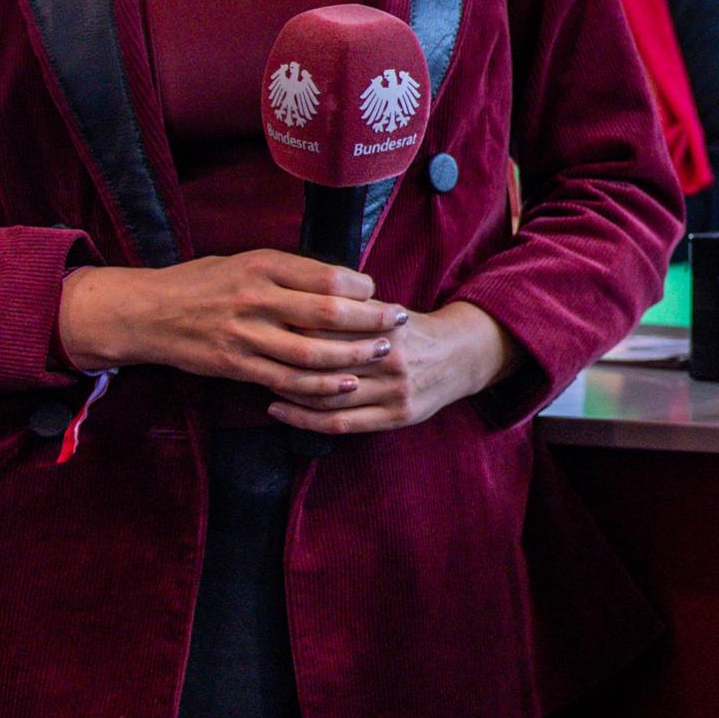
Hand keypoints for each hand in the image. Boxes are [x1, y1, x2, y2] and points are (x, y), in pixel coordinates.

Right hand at [58, 252, 406, 406]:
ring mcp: (245, 335)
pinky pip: (287, 381)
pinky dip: (321, 386)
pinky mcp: (235, 366)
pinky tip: (347, 384)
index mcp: (262, 266)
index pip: (328, 277)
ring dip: (355, 356)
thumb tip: (341, 282)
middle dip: (372, 320)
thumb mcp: (244, 261)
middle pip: (329, 314)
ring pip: (313, 353)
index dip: (362, 288)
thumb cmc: (201, 282)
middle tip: (401, 321)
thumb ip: (288, 271)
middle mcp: (256, 299)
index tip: (378, 293)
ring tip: (383, 352)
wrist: (147, 312)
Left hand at [271, 301, 509, 436]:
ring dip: (290, 391)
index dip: (293, 326)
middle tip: (256, 353)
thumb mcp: (388, 310)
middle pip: (326, 362)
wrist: (461, 356)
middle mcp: (391, 359)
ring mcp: (394, 391)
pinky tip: (280, 411)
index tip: (266, 324)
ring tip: (262, 381)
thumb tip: (300, 294)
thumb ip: (352, 307)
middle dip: (286, 359)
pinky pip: (341, 422)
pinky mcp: (396, 416)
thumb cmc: (413, 331)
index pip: (329, 326)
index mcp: (387, 326)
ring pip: (330, 395)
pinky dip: (304, 420)